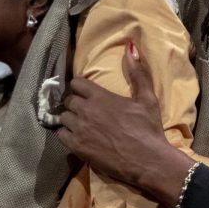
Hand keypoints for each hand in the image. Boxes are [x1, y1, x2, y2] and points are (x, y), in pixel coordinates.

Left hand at [57, 45, 190, 204]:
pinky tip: (75, 136)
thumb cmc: (148, 128)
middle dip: (74, 102)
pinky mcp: (76, 147)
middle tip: (83, 108)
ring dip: (69, 118)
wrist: (146, 160)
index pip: (76, 83)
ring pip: (62, 117)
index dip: (80, 86)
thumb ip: (137, 73)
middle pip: (68, 100)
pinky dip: (65, 133)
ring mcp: (79, 129)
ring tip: (78, 122)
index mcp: (100, 96)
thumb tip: (130, 47)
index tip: (85, 92)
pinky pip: (60, 135)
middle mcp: (85, 110)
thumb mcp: (147, 98)